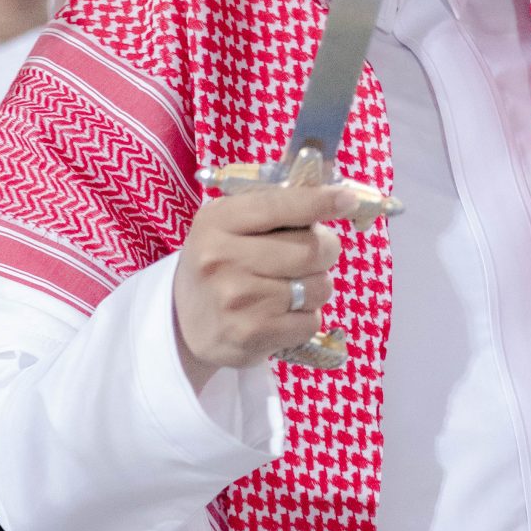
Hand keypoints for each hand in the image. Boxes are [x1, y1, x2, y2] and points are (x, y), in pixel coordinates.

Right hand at [173, 184, 346, 388]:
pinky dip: (306, 318)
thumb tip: (334, 197)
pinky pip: (311, 321)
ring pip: (318, 287)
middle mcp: (222, 259)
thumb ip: (270, 208)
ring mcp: (237, 299)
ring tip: (292, 289)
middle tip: (315, 255)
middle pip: (310, 249)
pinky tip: (283, 315)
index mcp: (216, 223)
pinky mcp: (251, 334)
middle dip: (325, 250)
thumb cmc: (218, 264)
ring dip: (316, 287)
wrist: (183, 324)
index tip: (347, 200)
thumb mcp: (227, 226)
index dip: (320, 201)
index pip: (279, 205)